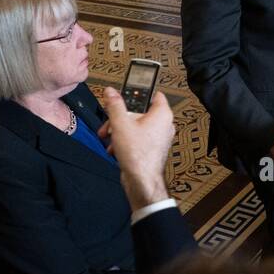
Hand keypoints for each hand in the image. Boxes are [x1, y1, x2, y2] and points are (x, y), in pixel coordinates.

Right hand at [99, 87, 174, 210]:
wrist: (141, 181)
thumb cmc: (138, 154)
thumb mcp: (120, 124)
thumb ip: (115, 105)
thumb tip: (111, 92)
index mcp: (162, 114)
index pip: (154, 94)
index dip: (139, 93)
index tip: (126, 94)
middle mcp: (163, 125)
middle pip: (139, 113)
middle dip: (120, 118)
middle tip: (109, 123)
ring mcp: (158, 138)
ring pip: (136, 127)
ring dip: (119, 131)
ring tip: (109, 138)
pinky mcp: (152, 149)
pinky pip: (137, 139)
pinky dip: (125, 141)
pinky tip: (115, 149)